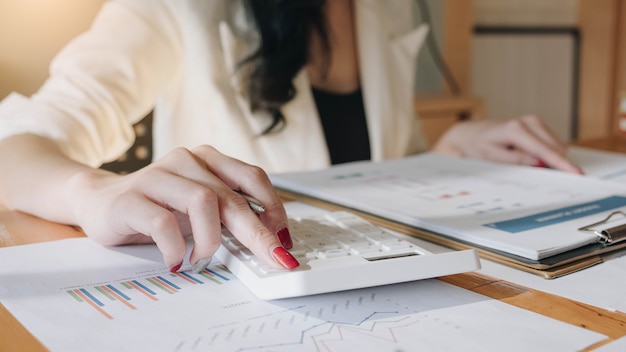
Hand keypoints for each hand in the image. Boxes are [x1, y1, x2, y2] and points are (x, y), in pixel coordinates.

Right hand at [71, 145, 297, 271]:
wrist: (100, 201)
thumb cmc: (159, 207)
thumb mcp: (200, 207)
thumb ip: (229, 213)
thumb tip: (271, 239)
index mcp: (208, 159)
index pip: (252, 177)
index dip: (273, 207)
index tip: (283, 238)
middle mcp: (186, 160)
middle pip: (232, 196)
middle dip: (257, 233)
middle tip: (274, 258)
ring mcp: (157, 176)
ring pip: (203, 202)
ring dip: (211, 239)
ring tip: (203, 258)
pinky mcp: (131, 199)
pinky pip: (163, 223)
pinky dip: (176, 247)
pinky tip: (177, 259)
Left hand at [432, 115, 582, 173]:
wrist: (471, 134)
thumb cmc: (478, 146)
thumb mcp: (493, 158)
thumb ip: (517, 161)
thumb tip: (539, 163)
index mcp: (516, 130)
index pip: (544, 150)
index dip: (561, 164)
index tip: (575, 173)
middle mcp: (529, 122)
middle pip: (556, 148)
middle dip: (553, 164)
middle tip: (534, 174)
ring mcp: (535, 122)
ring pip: (556, 146)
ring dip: (547, 159)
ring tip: (521, 160)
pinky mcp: (537, 125)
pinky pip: (551, 144)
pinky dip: (544, 153)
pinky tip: (526, 155)